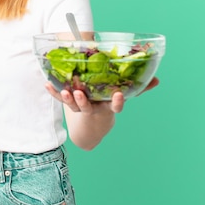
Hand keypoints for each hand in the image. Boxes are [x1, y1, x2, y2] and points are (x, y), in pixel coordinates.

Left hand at [45, 77, 159, 113]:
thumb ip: (139, 88)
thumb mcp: (124, 96)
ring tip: (65, 90)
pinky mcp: (70, 105)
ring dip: (67, 98)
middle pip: (88, 107)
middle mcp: (94, 109)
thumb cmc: (109, 103)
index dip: (116, 102)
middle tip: (79, 93)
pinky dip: (54, 92)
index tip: (118, 95)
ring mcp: (81, 108)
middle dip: (84, 101)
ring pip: (73, 105)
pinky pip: (61, 99)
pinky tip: (47, 84)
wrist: (93, 125)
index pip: (114, 106)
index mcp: (107, 106)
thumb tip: (157, 80)